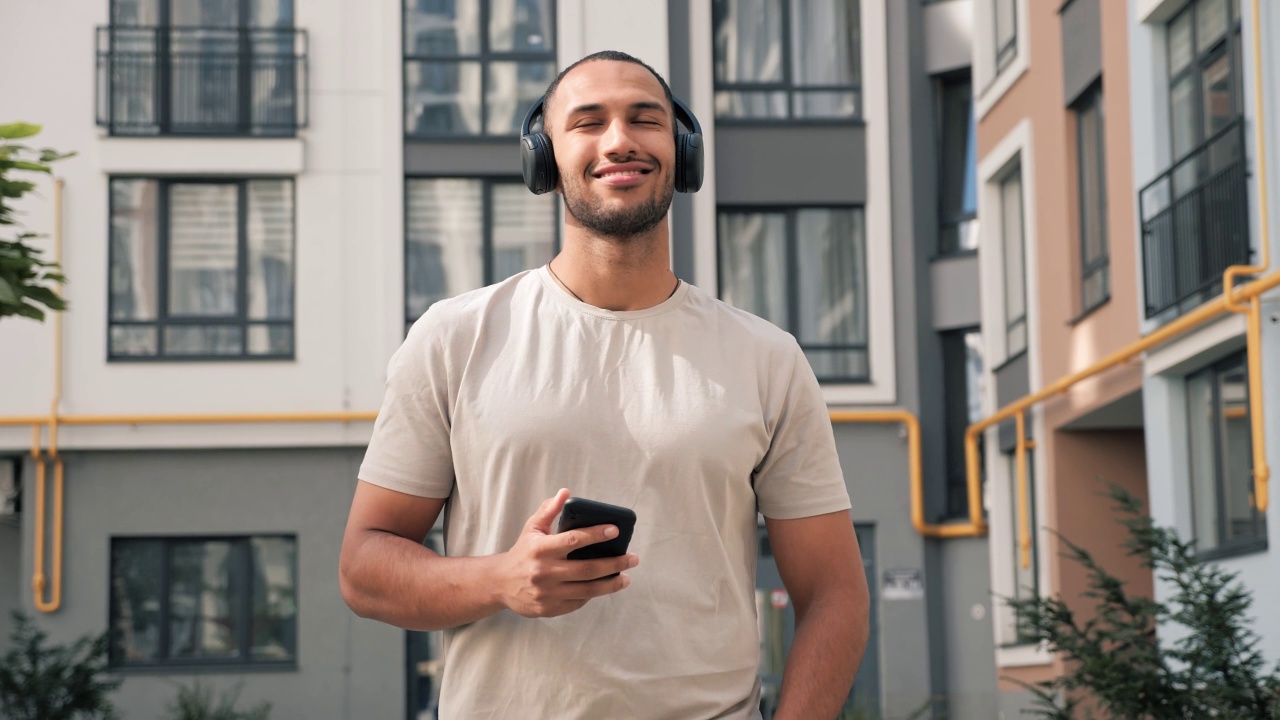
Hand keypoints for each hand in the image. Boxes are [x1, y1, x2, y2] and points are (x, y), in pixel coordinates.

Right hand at [497, 488, 638, 617]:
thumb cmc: (522, 552)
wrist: (500, 583)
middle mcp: (544, 572)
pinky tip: (604, 586)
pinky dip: (593, 594)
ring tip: (626, 577)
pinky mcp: (549, 608)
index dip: (596, 534)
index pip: (574, 540)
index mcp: (541, 549)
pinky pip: (578, 602)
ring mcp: (547, 592)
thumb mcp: (532, 529)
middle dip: (615, 563)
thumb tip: (566, 493)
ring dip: (611, 584)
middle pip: (587, 569)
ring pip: (587, 590)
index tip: (616, 530)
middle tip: (633, 558)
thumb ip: (548, 510)